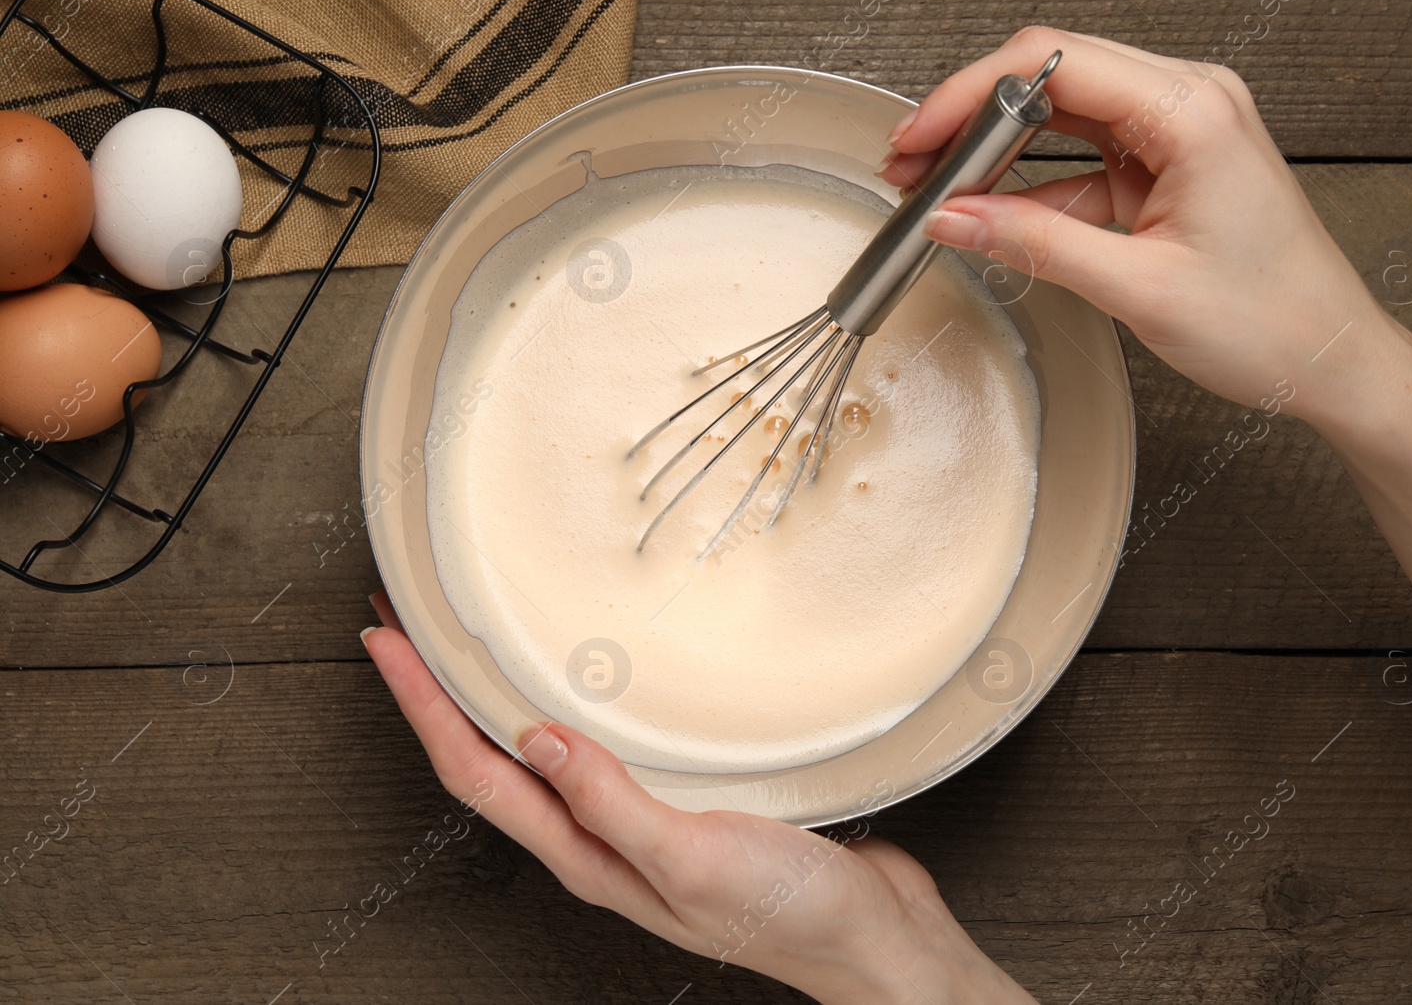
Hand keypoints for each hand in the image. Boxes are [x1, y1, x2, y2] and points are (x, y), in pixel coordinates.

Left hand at [360, 593, 1034, 1004]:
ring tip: (466, 642)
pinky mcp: (682, 800)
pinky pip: (603, 743)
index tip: (386, 641)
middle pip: (492, 759)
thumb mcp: (693, 856)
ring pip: (542, 750)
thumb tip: (534, 739)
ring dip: (494, 695)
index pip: (478, 772)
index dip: (423, 706)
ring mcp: (639, 821)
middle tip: (405, 624)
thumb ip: (611, 802)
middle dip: (439, 694)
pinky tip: (584, 678)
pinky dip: (572, 701)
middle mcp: (600, 839)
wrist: (873, 937)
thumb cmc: (791, 913)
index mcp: (588, 856)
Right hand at [884, 25, 1411, 426]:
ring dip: (999, 150)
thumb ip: (1035, 244)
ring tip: (942, 188)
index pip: (1052, 64)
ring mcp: (1182, 129)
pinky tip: (995, 214)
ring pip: (1063, 111)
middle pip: (1052, 73)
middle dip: (972, 117)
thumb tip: (956, 217)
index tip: (918, 135)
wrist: (1333, 360)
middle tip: (915, 163)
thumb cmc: (1273, 323)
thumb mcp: (1138, 289)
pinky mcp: (1172, 162)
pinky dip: (1036, 184)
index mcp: (1193, 111)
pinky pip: (1085, 155)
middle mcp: (1191, 102)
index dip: (968, 95)